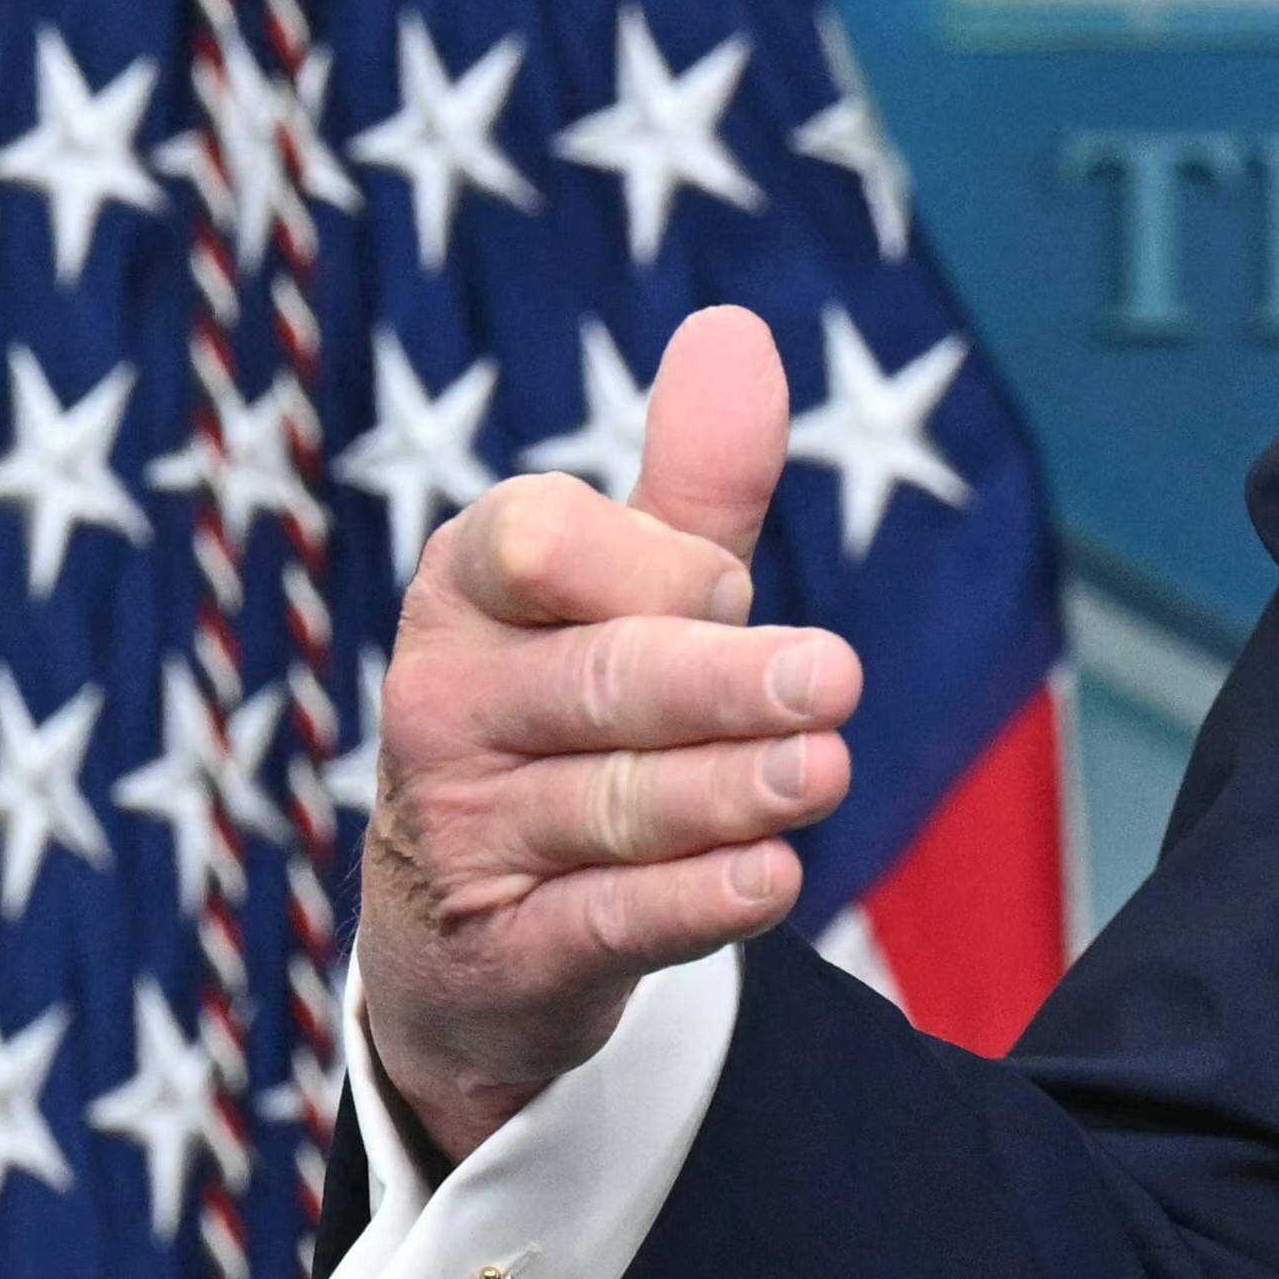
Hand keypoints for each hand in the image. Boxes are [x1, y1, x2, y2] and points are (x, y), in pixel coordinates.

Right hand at [357, 303, 865, 1167]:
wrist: (472, 924)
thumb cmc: (570, 710)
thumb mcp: (631, 591)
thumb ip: (692, 480)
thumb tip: (734, 329)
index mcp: (469, 589)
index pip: (542, 544)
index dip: (651, 562)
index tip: (723, 583)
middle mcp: (446, 703)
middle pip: (601, 679)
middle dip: (719, 680)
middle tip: (833, 676)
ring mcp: (467, 831)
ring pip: (616, 803)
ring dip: (729, 791)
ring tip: (823, 772)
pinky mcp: (510, 948)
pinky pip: (610, 918)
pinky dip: (694, 901)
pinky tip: (773, 878)